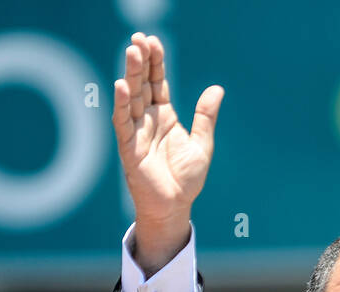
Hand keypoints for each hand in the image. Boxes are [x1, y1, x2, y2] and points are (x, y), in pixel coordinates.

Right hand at [112, 32, 223, 272]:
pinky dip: (122, 105)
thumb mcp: (202, 144)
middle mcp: (148, 119)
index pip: (157, 82)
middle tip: (139, 38)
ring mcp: (137, 131)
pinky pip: (124, 122)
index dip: (155, 63)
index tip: (153, 41)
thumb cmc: (186, 178)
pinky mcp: (129, 147)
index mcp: (164, 116)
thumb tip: (217, 89)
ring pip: (132, 97)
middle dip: (140, 61)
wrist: (175, 206)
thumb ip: (205, 117)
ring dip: (130, 75)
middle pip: (142, 84)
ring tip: (132, 52)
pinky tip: (122, 87)